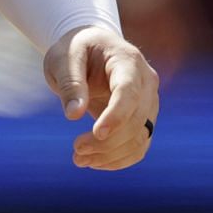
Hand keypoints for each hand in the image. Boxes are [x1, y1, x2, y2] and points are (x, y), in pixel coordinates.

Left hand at [43, 24, 159, 170]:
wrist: (90, 50)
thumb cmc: (75, 50)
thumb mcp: (63, 58)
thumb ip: (70, 83)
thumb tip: (74, 115)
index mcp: (128, 60)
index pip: (130, 92)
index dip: (116, 115)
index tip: (96, 133)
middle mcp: (146, 82)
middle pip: (136, 119)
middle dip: (108, 141)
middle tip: (76, 150)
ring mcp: (149, 102)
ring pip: (140, 137)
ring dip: (112, 154)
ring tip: (79, 160)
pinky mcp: (144, 119)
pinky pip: (139, 145)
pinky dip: (119, 158)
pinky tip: (95, 162)